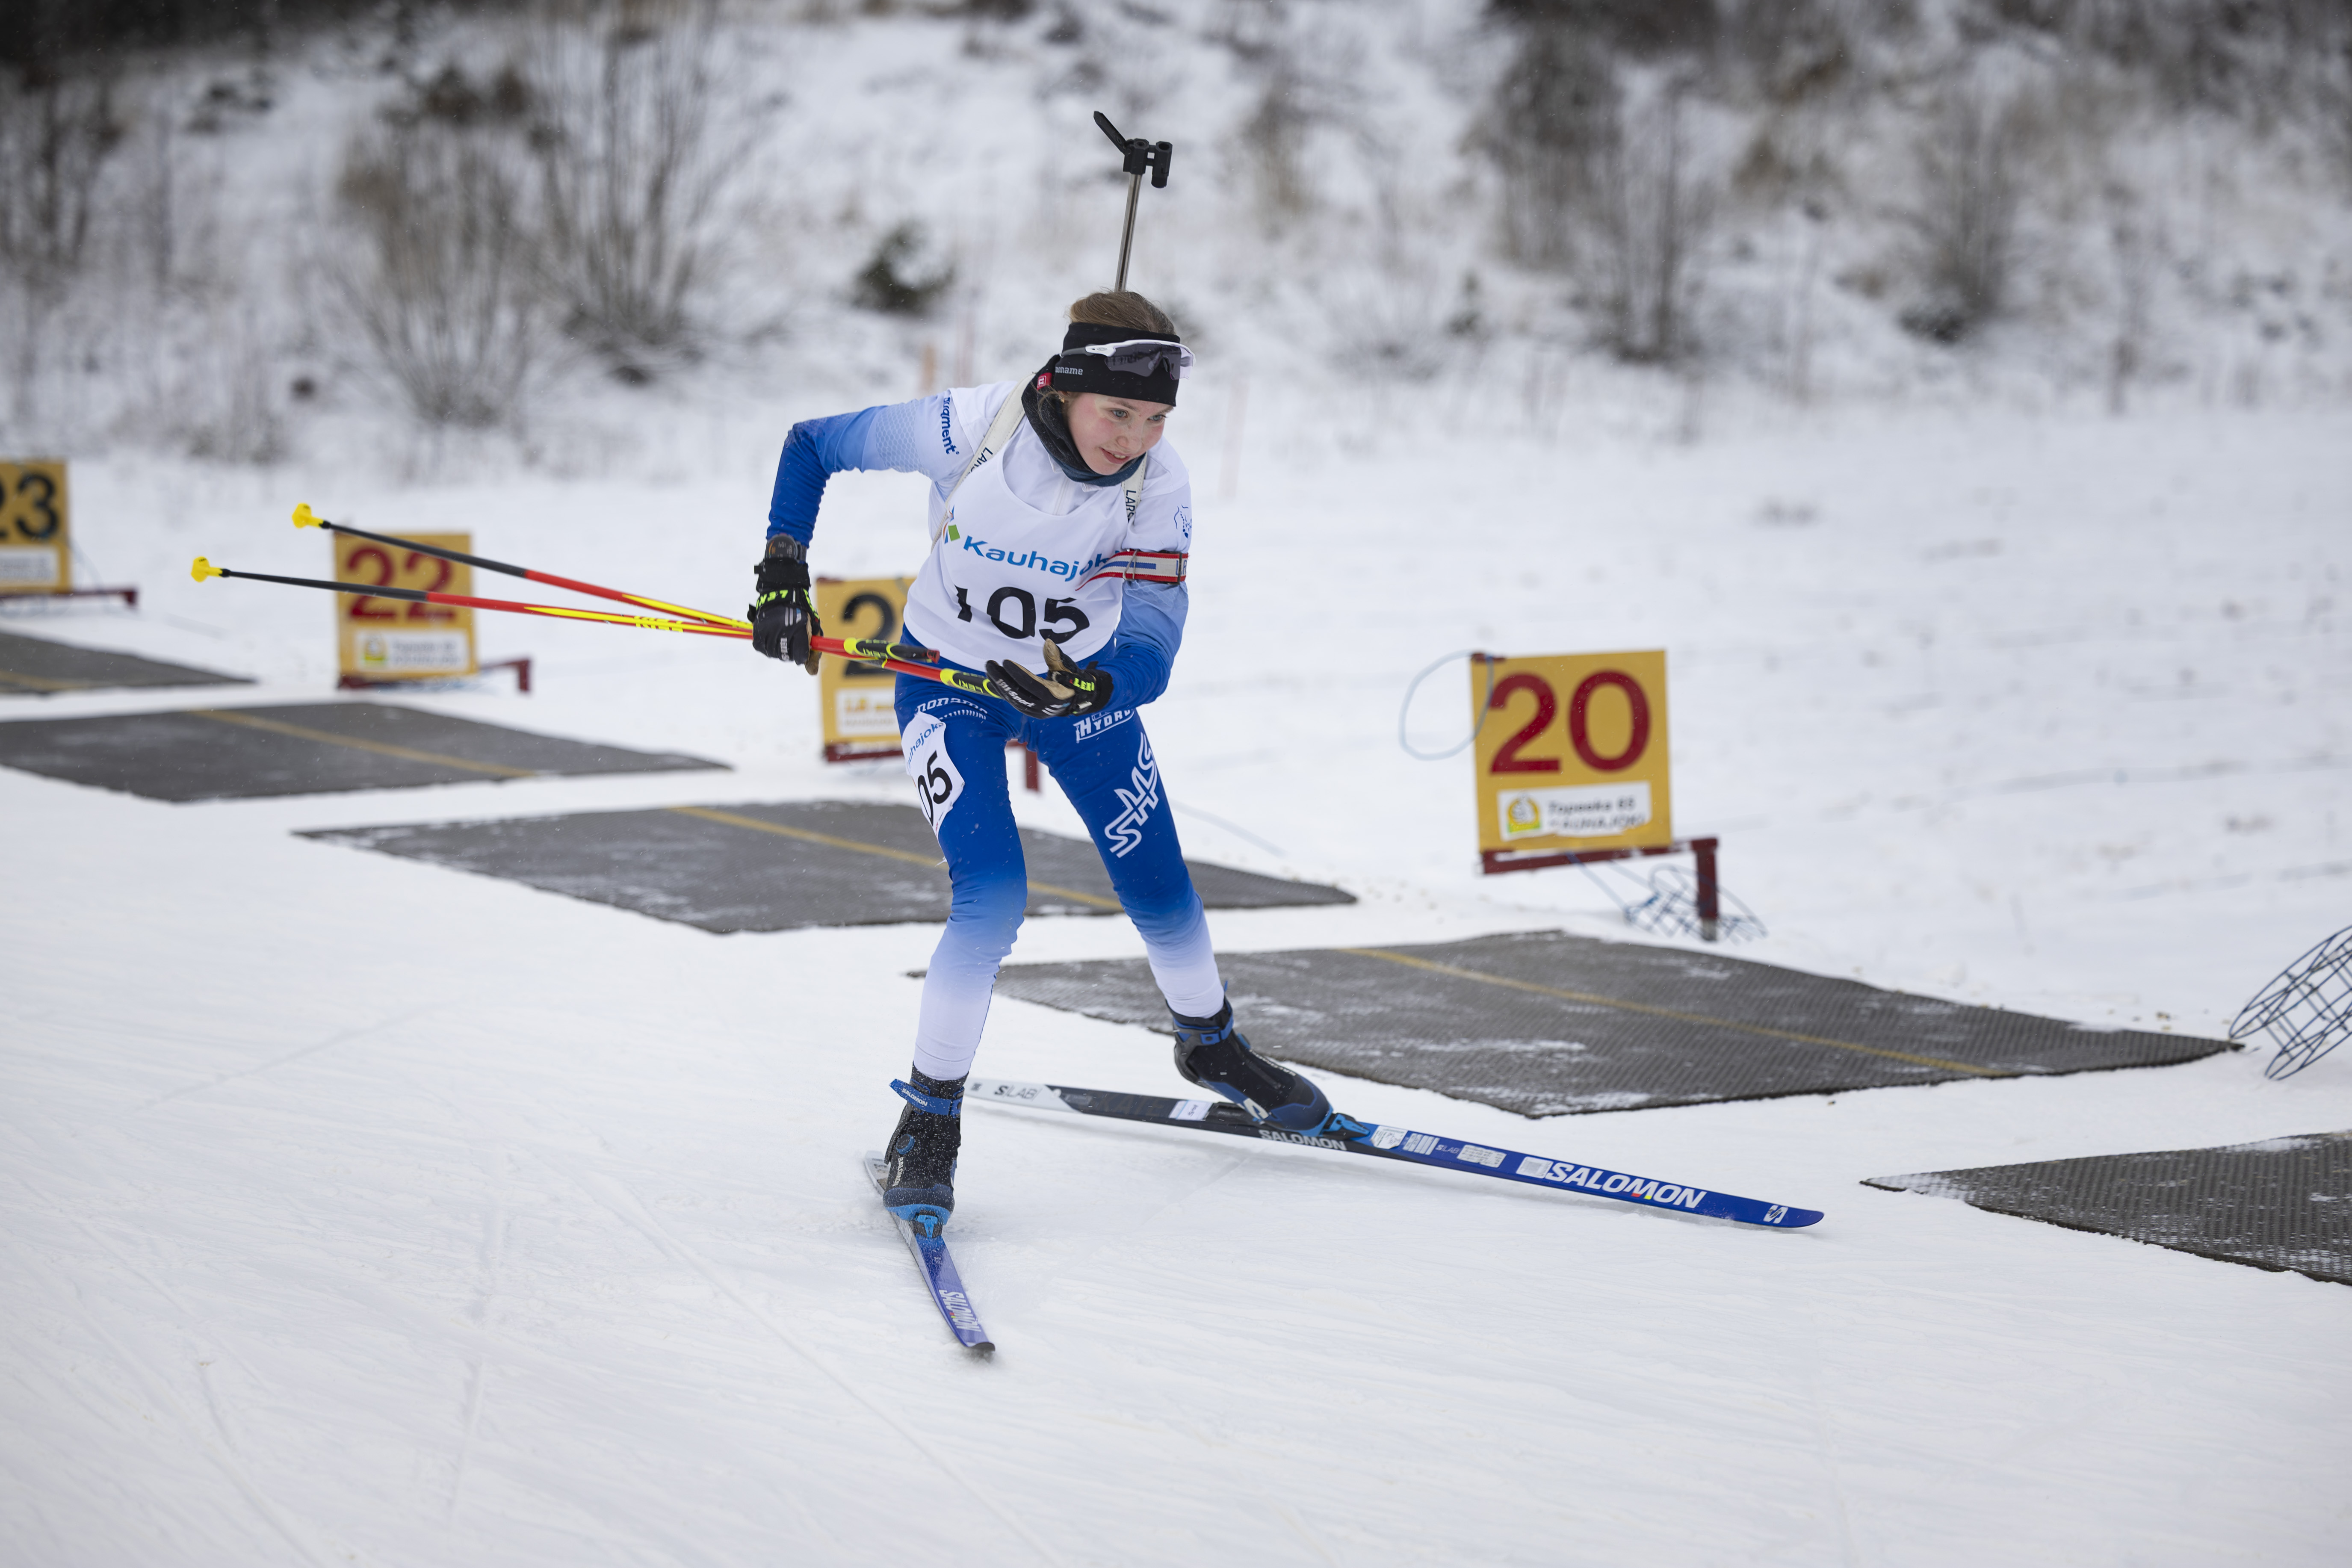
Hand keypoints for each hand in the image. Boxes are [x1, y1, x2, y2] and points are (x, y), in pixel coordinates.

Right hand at [749, 539, 821, 674]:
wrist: (783, 593)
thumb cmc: (801, 614)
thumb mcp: (812, 630)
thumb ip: (813, 652)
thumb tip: (812, 674)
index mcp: (800, 629)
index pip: (801, 656)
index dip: (803, 657)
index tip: (803, 652)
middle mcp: (783, 630)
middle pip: (786, 657)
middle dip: (791, 653)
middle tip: (792, 642)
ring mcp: (769, 630)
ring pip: (773, 654)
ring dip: (778, 651)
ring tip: (782, 638)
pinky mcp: (757, 629)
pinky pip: (760, 647)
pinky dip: (766, 646)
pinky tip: (771, 638)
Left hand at [986, 638, 1113, 718]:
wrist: (1075, 700)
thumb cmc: (1071, 681)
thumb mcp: (1066, 669)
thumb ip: (1056, 657)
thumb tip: (1048, 642)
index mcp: (1052, 695)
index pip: (1030, 684)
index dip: (1017, 673)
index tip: (1005, 661)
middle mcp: (1042, 706)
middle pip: (1017, 693)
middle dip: (1001, 679)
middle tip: (989, 664)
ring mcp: (1034, 711)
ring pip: (1013, 698)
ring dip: (999, 684)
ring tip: (990, 669)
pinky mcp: (1029, 711)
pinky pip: (1013, 701)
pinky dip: (1003, 691)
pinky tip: (994, 680)